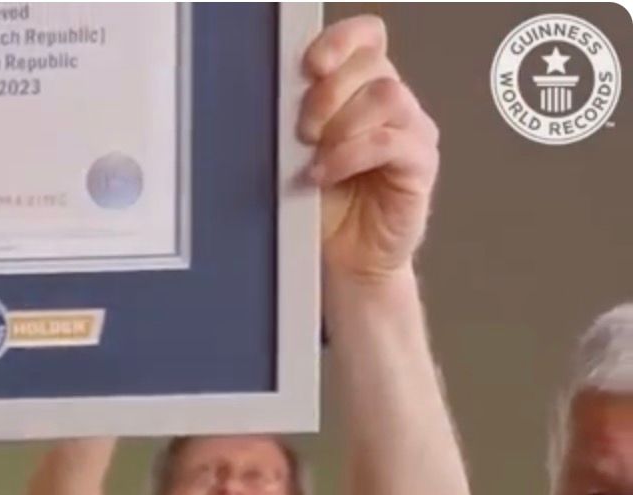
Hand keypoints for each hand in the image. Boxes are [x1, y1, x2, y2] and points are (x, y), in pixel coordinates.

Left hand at [301, 15, 438, 283]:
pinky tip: (325, 174)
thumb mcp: (295, 153)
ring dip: (342, 123)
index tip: (309, 65)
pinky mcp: (420, 165)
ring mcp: (411, 132)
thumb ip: (294, 117)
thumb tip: (271, 91)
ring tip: (314, 156)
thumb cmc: (319, 205)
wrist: (342, 259)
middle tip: (301, 132)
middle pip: (372, 65)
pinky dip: (351, 154)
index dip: (342, 41)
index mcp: (360, 89)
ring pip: (386, 95)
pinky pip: (391, 141)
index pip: (367, 38)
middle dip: (327, 93)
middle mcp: (391, 104)